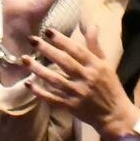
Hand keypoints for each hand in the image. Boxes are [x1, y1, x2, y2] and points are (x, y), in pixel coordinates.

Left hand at [28, 24, 138, 140]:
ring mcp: (77, 93)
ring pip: (55, 80)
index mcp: (95, 66)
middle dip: (47, 49)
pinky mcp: (71, 106)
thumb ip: (95, 46)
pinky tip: (28, 84)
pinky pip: (52, 98)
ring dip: (38, 69)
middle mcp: (86, 78)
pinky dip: (40, 92)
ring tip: (25, 60)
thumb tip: (91, 25)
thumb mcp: (106, 64)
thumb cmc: (110, 87)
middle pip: (64, 62)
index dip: (62, 40)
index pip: (77, 50)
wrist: (114, 115)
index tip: (47, 31)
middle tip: (31, 39)